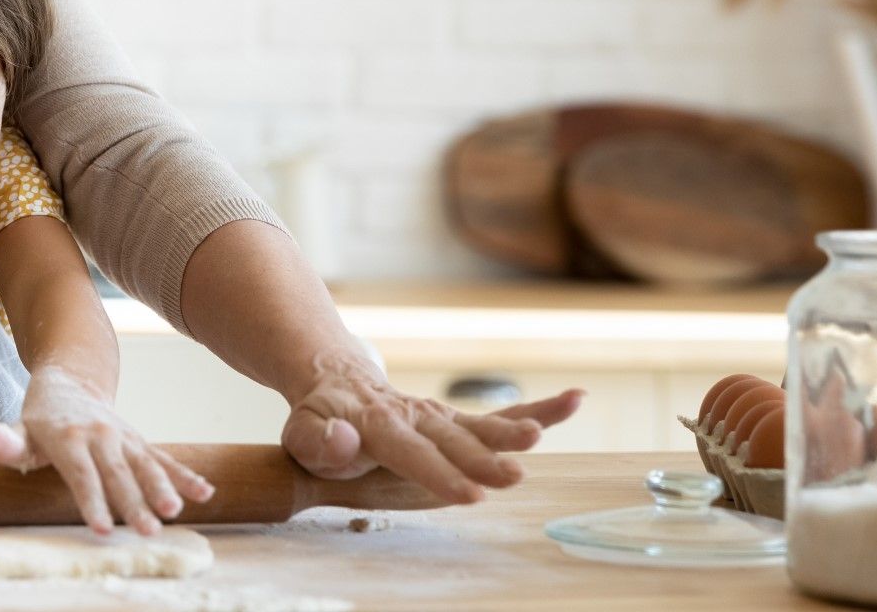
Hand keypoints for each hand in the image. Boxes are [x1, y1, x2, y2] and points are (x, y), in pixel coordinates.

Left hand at [0, 367, 213, 535]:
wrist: (70, 381)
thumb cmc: (39, 418)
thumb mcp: (17, 428)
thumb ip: (3, 440)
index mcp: (67, 437)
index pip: (81, 474)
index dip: (92, 499)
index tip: (103, 527)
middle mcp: (99, 436)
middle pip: (118, 474)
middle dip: (134, 502)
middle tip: (147, 531)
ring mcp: (123, 437)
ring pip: (146, 464)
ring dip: (163, 488)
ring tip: (174, 513)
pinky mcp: (139, 441)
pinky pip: (164, 458)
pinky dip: (184, 475)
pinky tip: (204, 494)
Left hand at [281, 356, 582, 503]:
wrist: (335, 384)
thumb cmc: (318, 422)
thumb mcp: (301, 434)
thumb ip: (317, 441)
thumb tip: (341, 440)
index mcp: (375, 421)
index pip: (409, 451)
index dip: (439, 472)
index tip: (470, 493)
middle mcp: (414, 414)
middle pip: (453, 440)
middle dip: (483, 458)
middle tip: (513, 475)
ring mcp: (440, 415)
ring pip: (482, 424)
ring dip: (514, 430)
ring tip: (542, 435)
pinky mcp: (458, 420)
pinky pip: (501, 415)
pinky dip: (539, 410)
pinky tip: (575, 400)